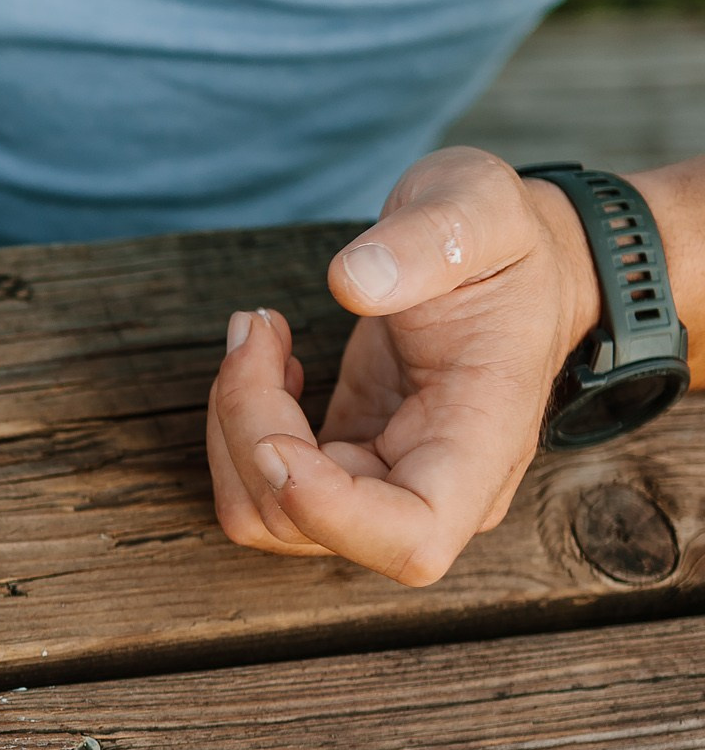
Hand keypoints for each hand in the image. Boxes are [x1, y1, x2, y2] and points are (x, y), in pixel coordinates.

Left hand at [207, 147, 604, 585]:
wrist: (517, 261)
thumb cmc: (507, 242)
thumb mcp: (480, 207)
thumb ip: (429, 239)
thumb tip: (353, 282)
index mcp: (482, 445)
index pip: (412, 542)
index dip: (328, 511)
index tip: (275, 436)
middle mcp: (432, 488)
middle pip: (304, 522)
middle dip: (248, 430)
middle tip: (256, 327)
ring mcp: (382, 485)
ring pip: (265, 510)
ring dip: (232, 423)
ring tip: (257, 332)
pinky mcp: (341, 465)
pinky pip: (260, 480)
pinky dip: (238, 421)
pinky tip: (270, 358)